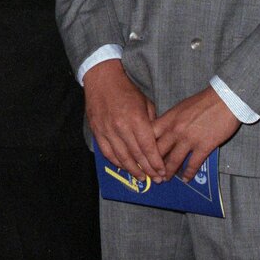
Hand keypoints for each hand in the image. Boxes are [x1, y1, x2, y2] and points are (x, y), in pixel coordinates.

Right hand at [83, 59, 165, 180]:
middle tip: (155, 179)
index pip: (148, 147)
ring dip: (133, 170)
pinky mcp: (97, 132)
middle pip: (136, 155)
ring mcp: (108, 131)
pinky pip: (107, 153)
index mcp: (136, 119)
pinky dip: (116, 162)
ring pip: (121, 157)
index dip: (155, 162)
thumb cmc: (126, 90)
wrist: (102, 80)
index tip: (162, 171)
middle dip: (147, 169)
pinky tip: (124, 168)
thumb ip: (151, 123)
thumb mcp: (145, 103)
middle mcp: (121, 127)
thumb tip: (156, 140)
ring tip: (141, 177)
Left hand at [151, 87, 241, 182]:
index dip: (142, 149)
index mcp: (168, 120)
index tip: (140, 158)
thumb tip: (161, 133)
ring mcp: (189, 139)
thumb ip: (169, 121)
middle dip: (152, 165)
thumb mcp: (179, 108)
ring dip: (168, 172)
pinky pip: (193, 163)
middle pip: (158, 152)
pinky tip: (186, 179)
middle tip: (150, 174)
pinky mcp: (204, 146)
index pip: (148, 137)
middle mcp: (175, 131)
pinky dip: (188, 173)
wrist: (225, 99)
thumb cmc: (203, 102)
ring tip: (164, 179)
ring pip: (173, 160)